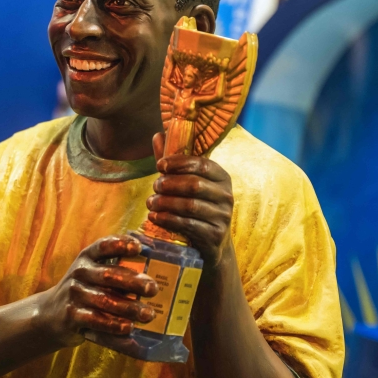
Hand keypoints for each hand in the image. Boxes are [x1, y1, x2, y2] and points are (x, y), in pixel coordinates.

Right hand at [35, 236, 157, 346]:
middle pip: (109, 275)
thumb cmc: (84, 290)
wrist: (51, 314)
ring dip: (129, 308)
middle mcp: (79, 273)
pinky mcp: (71, 316)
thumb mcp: (92, 272)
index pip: (103, 246)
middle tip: (153, 289)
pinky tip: (129, 329)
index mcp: (87, 257)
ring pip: (105, 301)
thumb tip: (155, 268)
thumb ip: (116, 268)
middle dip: (133, 281)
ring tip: (148, 314)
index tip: (139, 248)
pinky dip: (114, 327)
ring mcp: (74, 295)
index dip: (120, 244)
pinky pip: (96, 322)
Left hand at [146, 132, 233, 267]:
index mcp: (222, 178)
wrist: (212, 243)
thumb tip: (157, 135)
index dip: (179, 163)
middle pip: (194, 185)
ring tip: (150, 202)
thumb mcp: (187, 183)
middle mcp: (226, 196)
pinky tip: (155, 216)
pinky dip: (168, 219)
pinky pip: (189, 225)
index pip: (203, 164)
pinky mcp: (215, 235)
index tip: (159, 165)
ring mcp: (223, 217)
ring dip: (166, 203)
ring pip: (190, 206)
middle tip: (154, 186)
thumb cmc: (196, 206)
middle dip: (170, 184)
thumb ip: (173, 162)